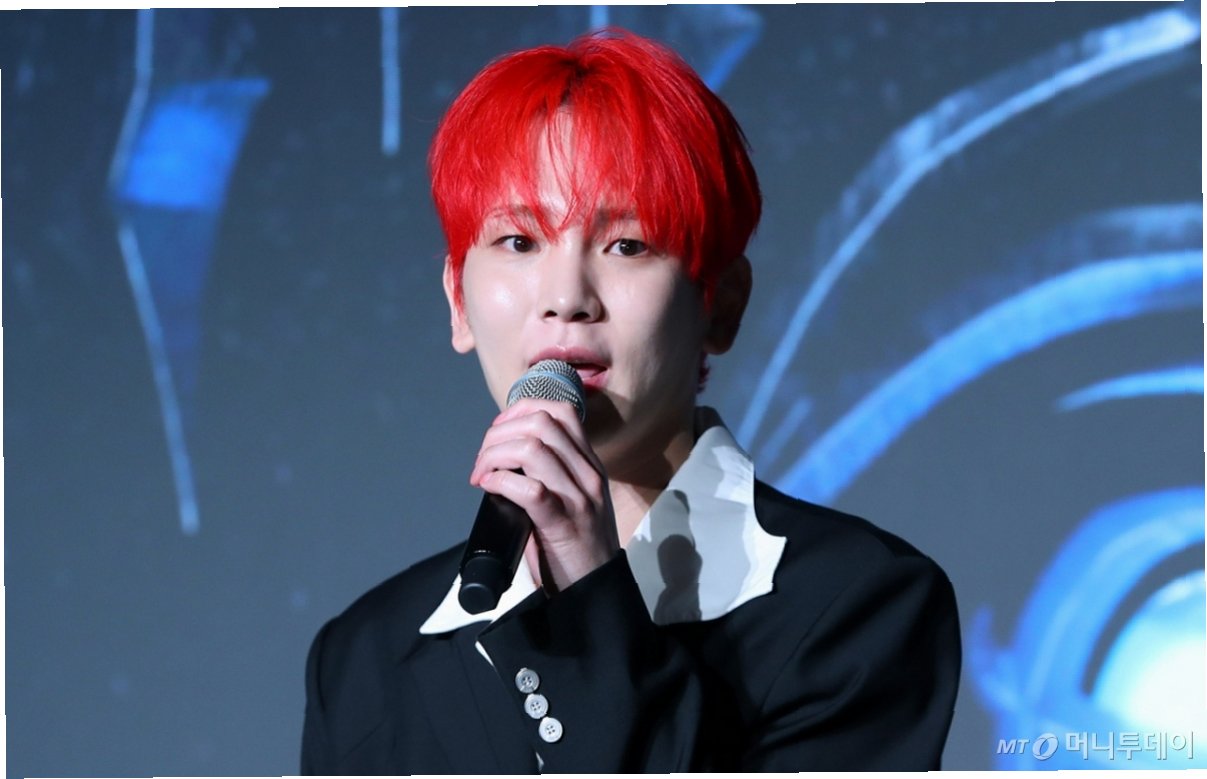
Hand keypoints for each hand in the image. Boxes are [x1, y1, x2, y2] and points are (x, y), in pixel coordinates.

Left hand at [469, 397, 619, 592]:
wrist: (595, 590)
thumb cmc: (575, 547)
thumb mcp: (572, 498)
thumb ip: (550, 474)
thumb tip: (504, 456)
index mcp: (589, 464)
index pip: (560, 411)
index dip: (521, 410)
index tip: (497, 431)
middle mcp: (587, 474)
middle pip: (541, 422)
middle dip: (500, 433)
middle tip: (483, 459)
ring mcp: (578, 499)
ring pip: (532, 448)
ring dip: (494, 455)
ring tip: (481, 474)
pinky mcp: (563, 525)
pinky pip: (529, 489)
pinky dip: (500, 481)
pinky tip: (489, 488)